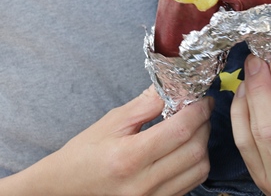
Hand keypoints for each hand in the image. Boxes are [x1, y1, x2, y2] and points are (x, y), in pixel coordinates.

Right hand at [48, 86, 211, 195]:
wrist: (67, 187)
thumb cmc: (85, 152)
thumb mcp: (112, 122)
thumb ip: (146, 104)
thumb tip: (174, 85)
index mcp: (129, 157)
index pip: (179, 131)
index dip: (198, 111)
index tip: (202, 98)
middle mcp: (143, 183)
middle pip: (195, 151)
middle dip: (203, 125)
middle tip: (198, 110)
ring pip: (199, 170)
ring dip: (203, 145)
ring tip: (192, 129)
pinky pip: (191, 184)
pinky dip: (195, 163)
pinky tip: (184, 149)